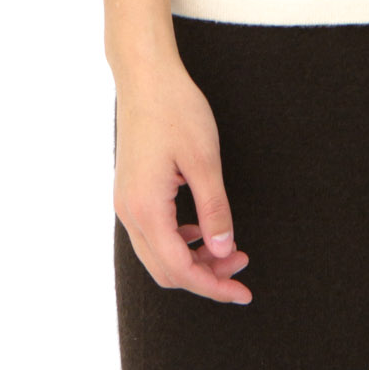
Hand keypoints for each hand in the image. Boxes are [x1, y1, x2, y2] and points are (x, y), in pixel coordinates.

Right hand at [113, 61, 252, 304]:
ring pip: (158, 254)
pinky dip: (179, 241)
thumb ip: (215, 208)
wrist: (145, 78)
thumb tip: (224, 251)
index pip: (179, 269)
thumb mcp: (204, 160)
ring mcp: (126, 203)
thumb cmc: (176, 110)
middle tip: (241, 267)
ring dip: (193, 259)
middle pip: (166, 269)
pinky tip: (203, 230)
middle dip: (205, 276)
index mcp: (146, 209)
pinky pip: (153, 234)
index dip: (212, 286)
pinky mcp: (130, 192)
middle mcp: (129, 213)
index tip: (242, 292)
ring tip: (228, 249)